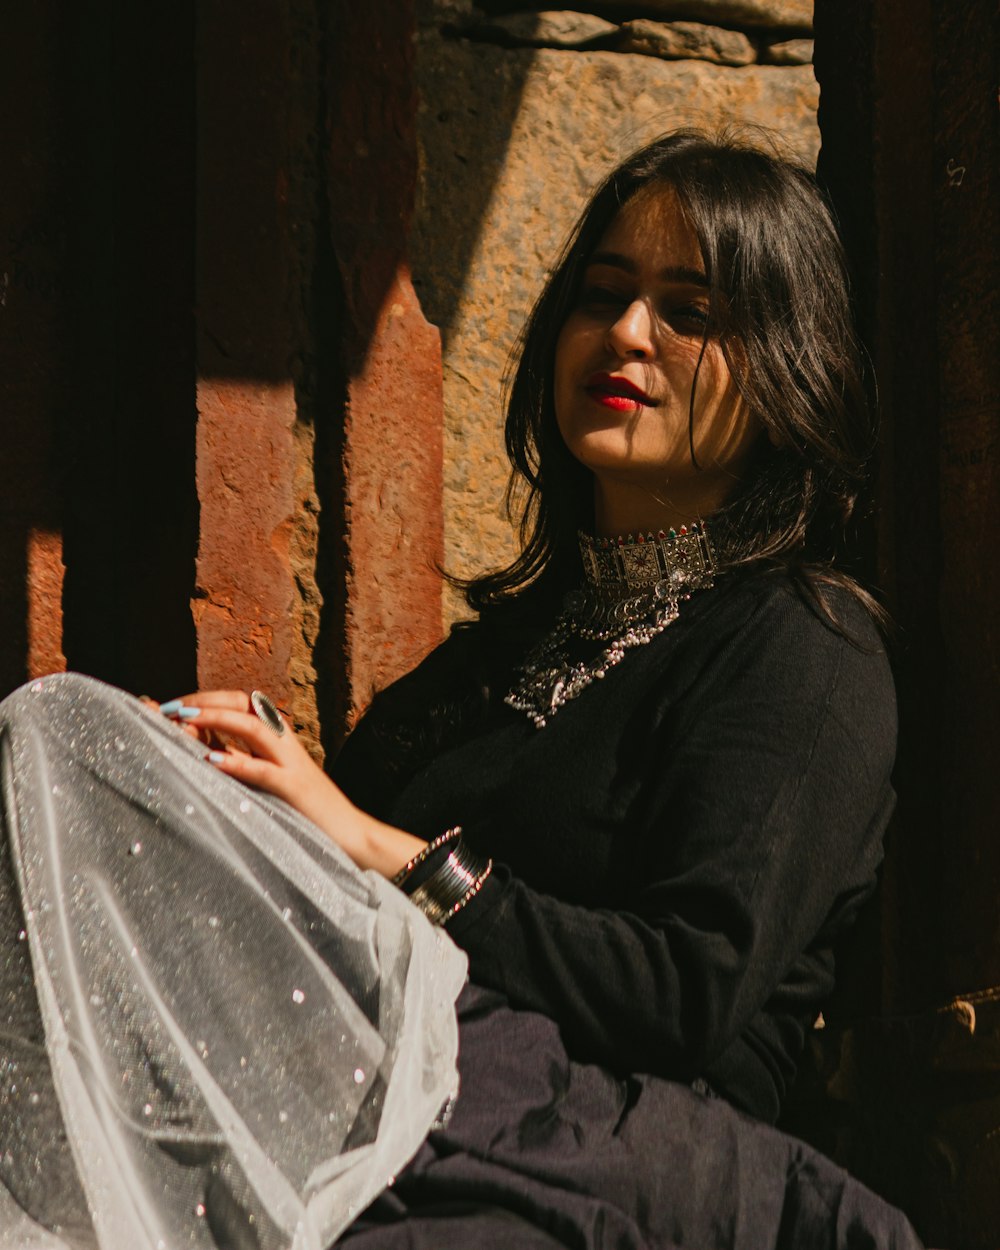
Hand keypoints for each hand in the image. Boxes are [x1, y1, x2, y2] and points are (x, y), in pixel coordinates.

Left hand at [156, 691, 425, 877]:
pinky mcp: (295, 788)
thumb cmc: (305, 810)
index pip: (239, 703)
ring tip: (183, 719)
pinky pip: (263, 770)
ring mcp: (291, 763)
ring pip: (253, 726)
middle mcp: (284, 742)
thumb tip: (201, 750)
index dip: (205, 698)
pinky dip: (237, 761)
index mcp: (277, 738)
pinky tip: (211, 760)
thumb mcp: (270, 780)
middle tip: (168, 707)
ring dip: (216, 719)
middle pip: (243, 704)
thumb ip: (243, 762)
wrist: (351, 832)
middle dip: (204, 701)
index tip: (170, 705)